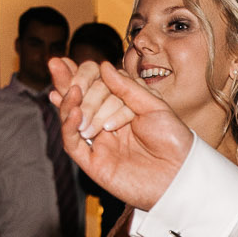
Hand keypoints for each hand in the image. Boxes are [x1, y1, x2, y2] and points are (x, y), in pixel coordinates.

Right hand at [49, 56, 193, 210]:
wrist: (180, 176)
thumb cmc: (174, 142)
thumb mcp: (155, 107)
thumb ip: (128, 88)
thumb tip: (104, 66)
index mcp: (122, 108)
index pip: (98, 86)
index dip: (82, 74)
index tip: (66, 59)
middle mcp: (107, 123)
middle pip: (81, 100)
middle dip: (69, 82)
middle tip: (57, 65)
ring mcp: (98, 143)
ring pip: (73, 119)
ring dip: (69, 101)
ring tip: (70, 88)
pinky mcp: (93, 163)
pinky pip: (72, 143)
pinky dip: (69, 126)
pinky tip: (75, 111)